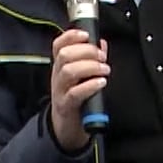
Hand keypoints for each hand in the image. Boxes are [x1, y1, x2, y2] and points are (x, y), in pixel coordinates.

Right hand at [47, 27, 109, 152]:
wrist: (66, 128)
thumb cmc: (76, 99)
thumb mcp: (81, 77)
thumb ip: (91, 59)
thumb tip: (101, 43)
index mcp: (60, 66)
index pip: (58, 45)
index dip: (71, 36)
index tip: (86, 35)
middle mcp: (57, 76)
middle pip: (64, 55)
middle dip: (86, 51)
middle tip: (102, 57)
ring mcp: (59, 91)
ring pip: (68, 71)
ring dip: (90, 67)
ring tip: (104, 69)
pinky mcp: (66, 106)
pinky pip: (74, 93)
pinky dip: (89, 85)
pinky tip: (101, 83)